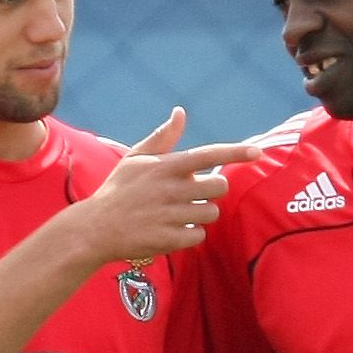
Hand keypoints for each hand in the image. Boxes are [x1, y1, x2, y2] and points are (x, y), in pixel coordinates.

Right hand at [82, 107, 255, 262]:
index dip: (235, 152)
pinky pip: (199, 235)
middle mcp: (171, 189)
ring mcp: (171, 215)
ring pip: (211, 213)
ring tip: (180, 213)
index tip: (257, 152)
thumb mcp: (135, 159)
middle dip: (212, 191)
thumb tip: (180, 113)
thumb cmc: (118, 190)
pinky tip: (174, 230)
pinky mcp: (169, 239)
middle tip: (194, 194)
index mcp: (166, 166)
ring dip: (201, 214)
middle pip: (219, 187)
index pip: (208, 155)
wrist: (95, 228)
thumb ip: (162, 138)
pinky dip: (191, 234)